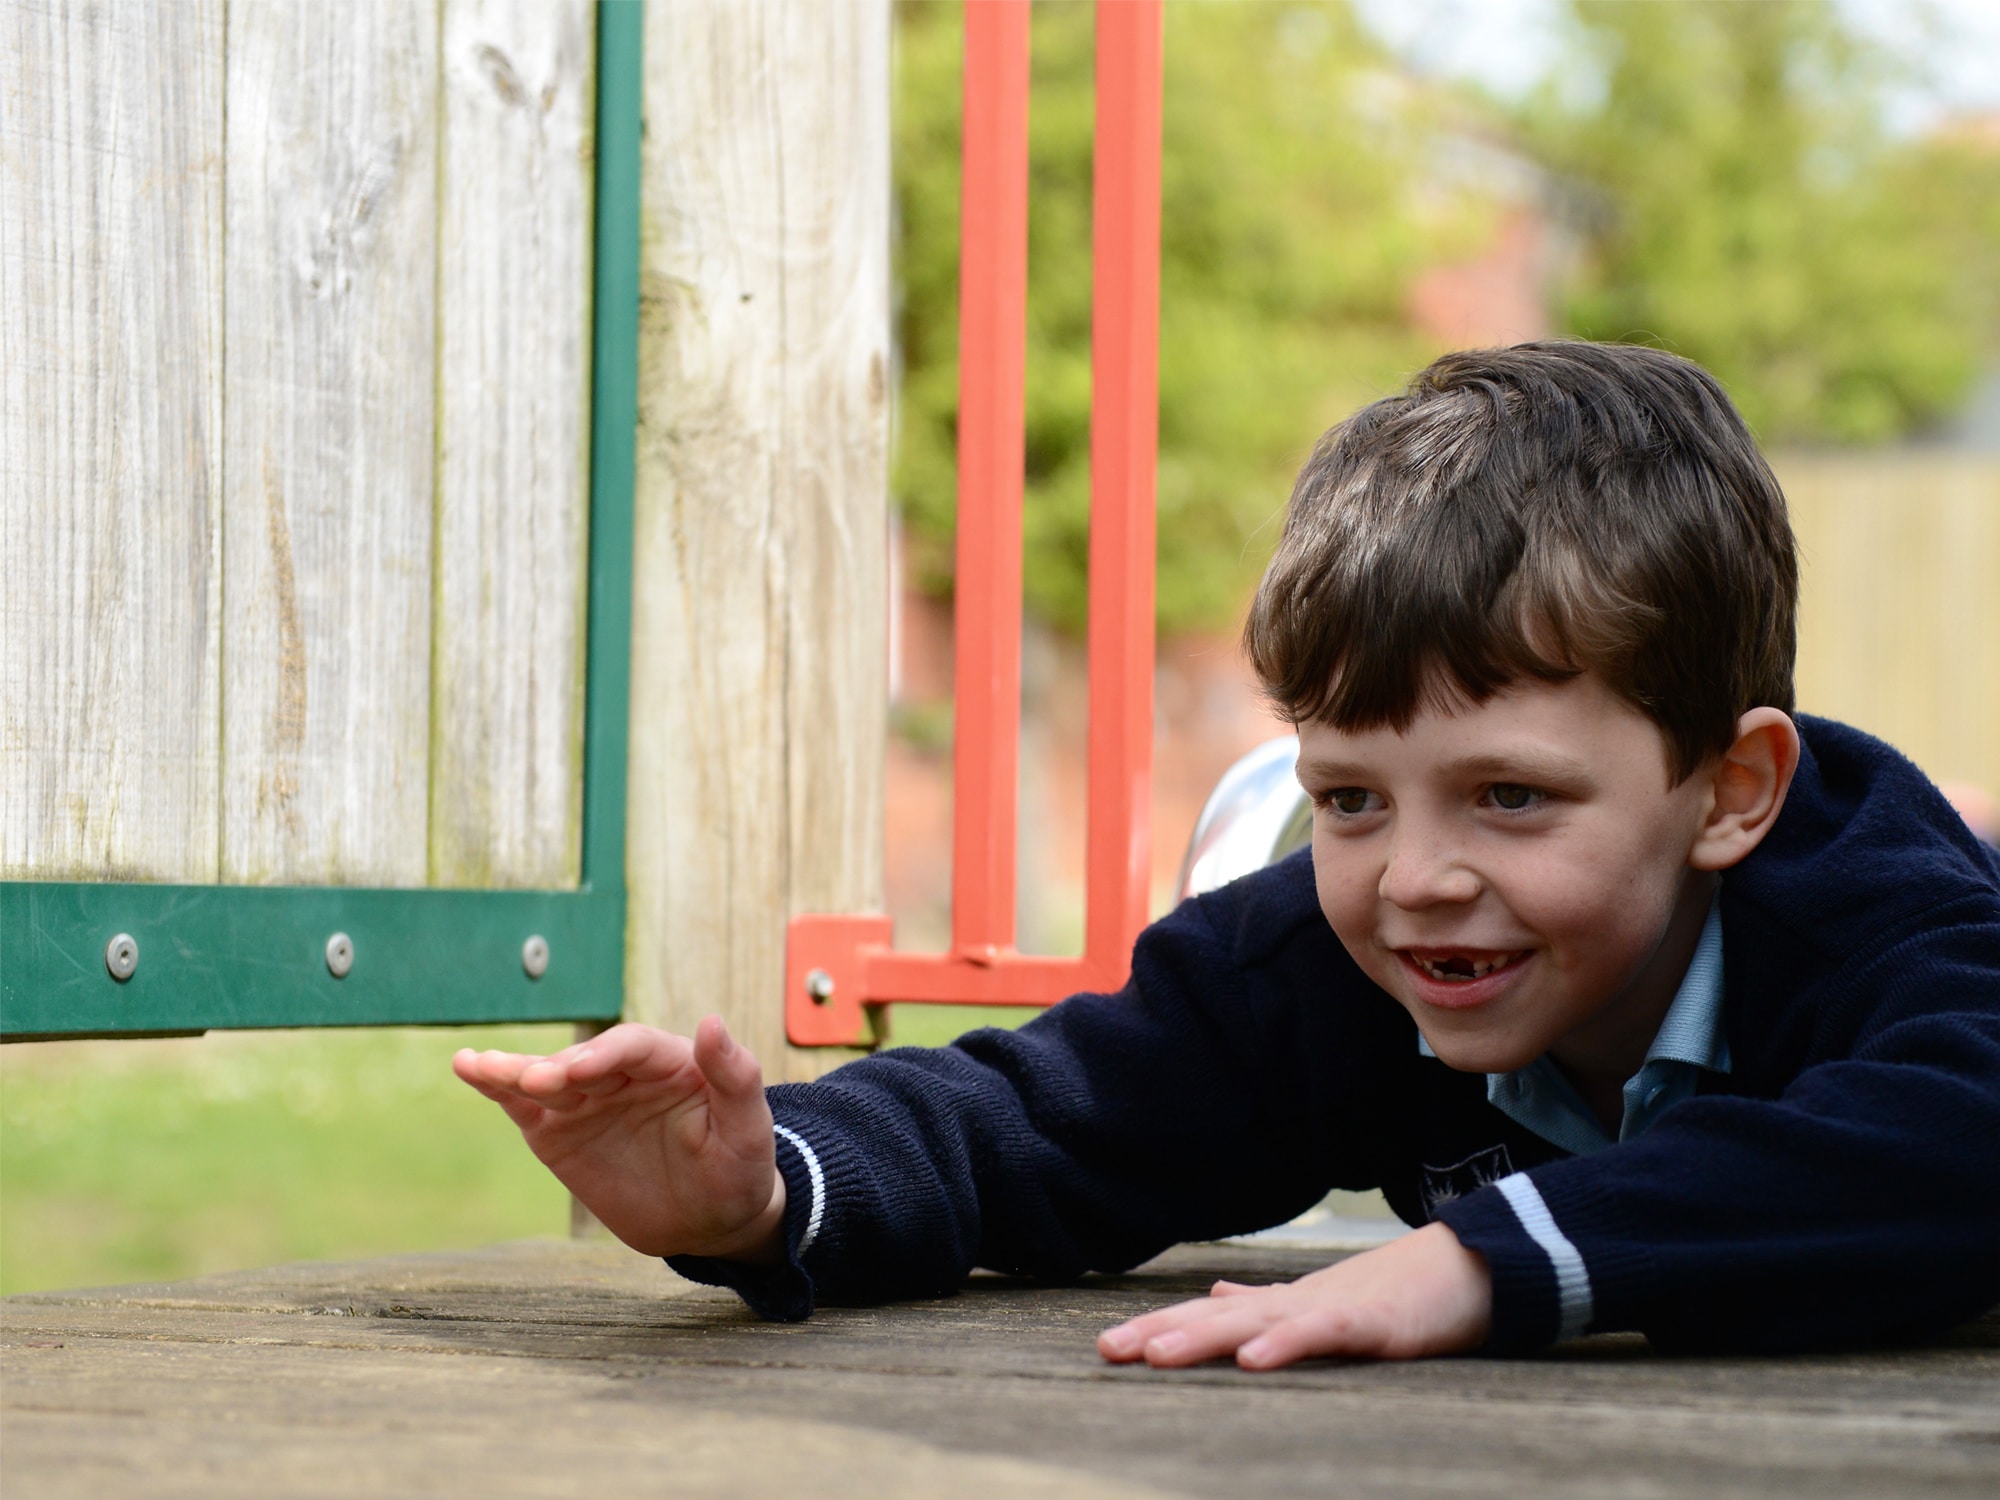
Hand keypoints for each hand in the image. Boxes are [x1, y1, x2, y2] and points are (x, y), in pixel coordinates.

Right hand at [452, 1018, 784, 1262]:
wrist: (709, 1218)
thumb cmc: (737, 1168)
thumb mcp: (749, 1129)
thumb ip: (736, 1077)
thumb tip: (713, 1021)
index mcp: (672, 1061)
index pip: (633, 1046)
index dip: (605, 1054)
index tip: (582, 1071)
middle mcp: (623, 1072)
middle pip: (583, 1060)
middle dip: (558, 1069)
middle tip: (536, 1082)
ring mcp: (587, 1100)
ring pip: (546, 1077)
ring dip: (513, 1070)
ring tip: (478, 1065)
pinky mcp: (558, 1130)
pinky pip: (524, 1104)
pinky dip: (496, 1085)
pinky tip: (468, 1066)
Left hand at [1096, 1222, 1491, 1369]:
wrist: (1473, 1266)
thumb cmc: (1400, 1293)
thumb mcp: (1324, 1305)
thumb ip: (1268, 1305)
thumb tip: (1216, 1296)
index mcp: (1285, 1306)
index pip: (1210, 1319)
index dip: (1160, 1329)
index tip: (1109, 1348)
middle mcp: (1298, 1304)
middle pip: (1218, 1319)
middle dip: (1162, 1333)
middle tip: (1108, 1351)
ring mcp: (1334, 1310)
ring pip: (1256, 1323)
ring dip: (1203, 1337)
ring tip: (1155, 1354)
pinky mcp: (1374, 1325)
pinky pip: (1321, 1335)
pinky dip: (1285, 1344)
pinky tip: (1249, 1359)